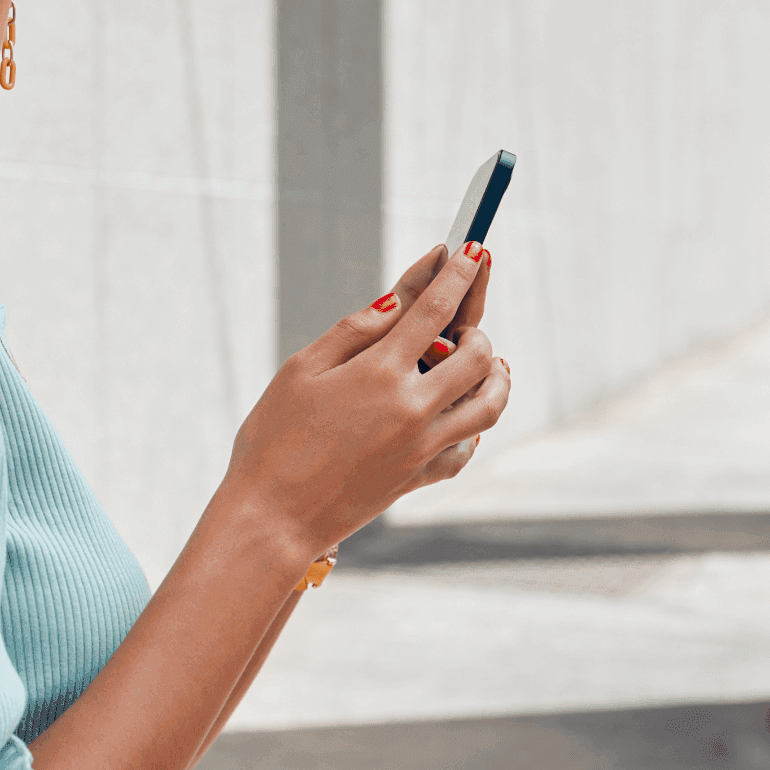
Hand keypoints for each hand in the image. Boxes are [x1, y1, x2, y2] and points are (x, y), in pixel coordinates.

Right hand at [222, 240, 509, 556]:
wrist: (273, 517)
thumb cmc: (272, 441)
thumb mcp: (299, 372)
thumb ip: (352, 332)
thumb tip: (397, 300)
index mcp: (378, 373)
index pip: (434, 309)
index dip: (457, 274)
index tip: (472, 252)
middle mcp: (412, 407)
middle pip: (476, 353)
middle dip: (477, 325)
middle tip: (465, 317)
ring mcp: (422, 445)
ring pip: (490, 402)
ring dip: (496, 374)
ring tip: (488, 360)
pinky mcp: (420, 476)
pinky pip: (468, 447)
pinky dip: (475, 425)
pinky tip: (464, 413)